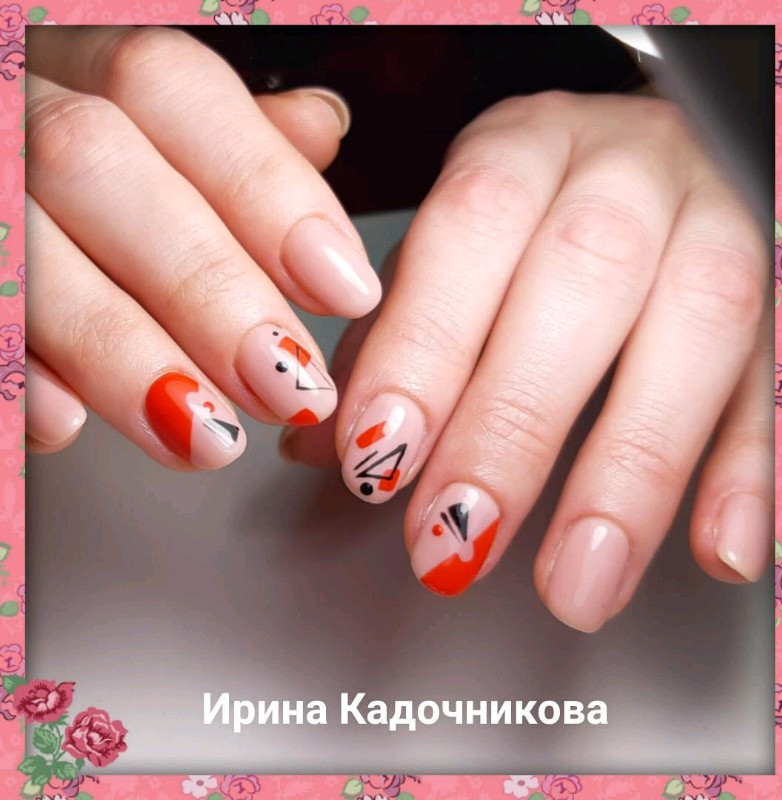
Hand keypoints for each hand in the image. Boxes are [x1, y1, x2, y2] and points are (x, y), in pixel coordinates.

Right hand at [24, 26, 379, 468]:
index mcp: (83, 63)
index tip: (349, 291)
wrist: (2, 168)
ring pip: (30, 254)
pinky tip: (65, 425)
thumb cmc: (91, 175)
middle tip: (292, 386)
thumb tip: (321, 124)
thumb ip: (238, 139)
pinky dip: (15, 374)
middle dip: (209, 289)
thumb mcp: (164, 130)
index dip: (270, 193)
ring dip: (125, 354)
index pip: (175, 88)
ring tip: (211, 438)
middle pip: (98, 165)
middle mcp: (16, 107)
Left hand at [284, 91, 770, 631]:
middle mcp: (627, 172)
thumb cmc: (529, 214)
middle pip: (582, 279)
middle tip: (459, 539)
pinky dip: (747, 470)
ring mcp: (718, 225)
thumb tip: (321, 448)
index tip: (377, 459)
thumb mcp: (450, 246)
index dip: (424, 348)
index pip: (470, 228)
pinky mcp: (778, 296)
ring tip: (576, 584)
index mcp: (525, 149)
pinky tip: (715, 551)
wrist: (646, 154)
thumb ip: (392, 337)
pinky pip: (775, 375)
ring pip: (698, 328)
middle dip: (514, 424)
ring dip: (631, 470)